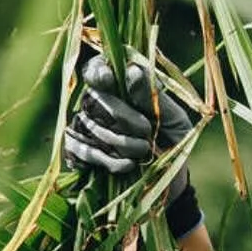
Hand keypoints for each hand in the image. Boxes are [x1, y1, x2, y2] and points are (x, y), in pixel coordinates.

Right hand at [64, 54, 203, 237]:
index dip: (98, 72)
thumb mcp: (173, 118)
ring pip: (89, 126)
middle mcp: (96, 105)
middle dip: (123, 117)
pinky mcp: (78, 154)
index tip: (109, 78)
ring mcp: (83, 129)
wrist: (171, 180)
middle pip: (94, 100)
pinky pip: (82, 151)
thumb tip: (133, 71)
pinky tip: (128, 165)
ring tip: (144, 150)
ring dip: (121, 141)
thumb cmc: (172, 141)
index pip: (96, 70)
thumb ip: (153, 95)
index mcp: (119, 90)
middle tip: (147, 131)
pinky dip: (108, 160)